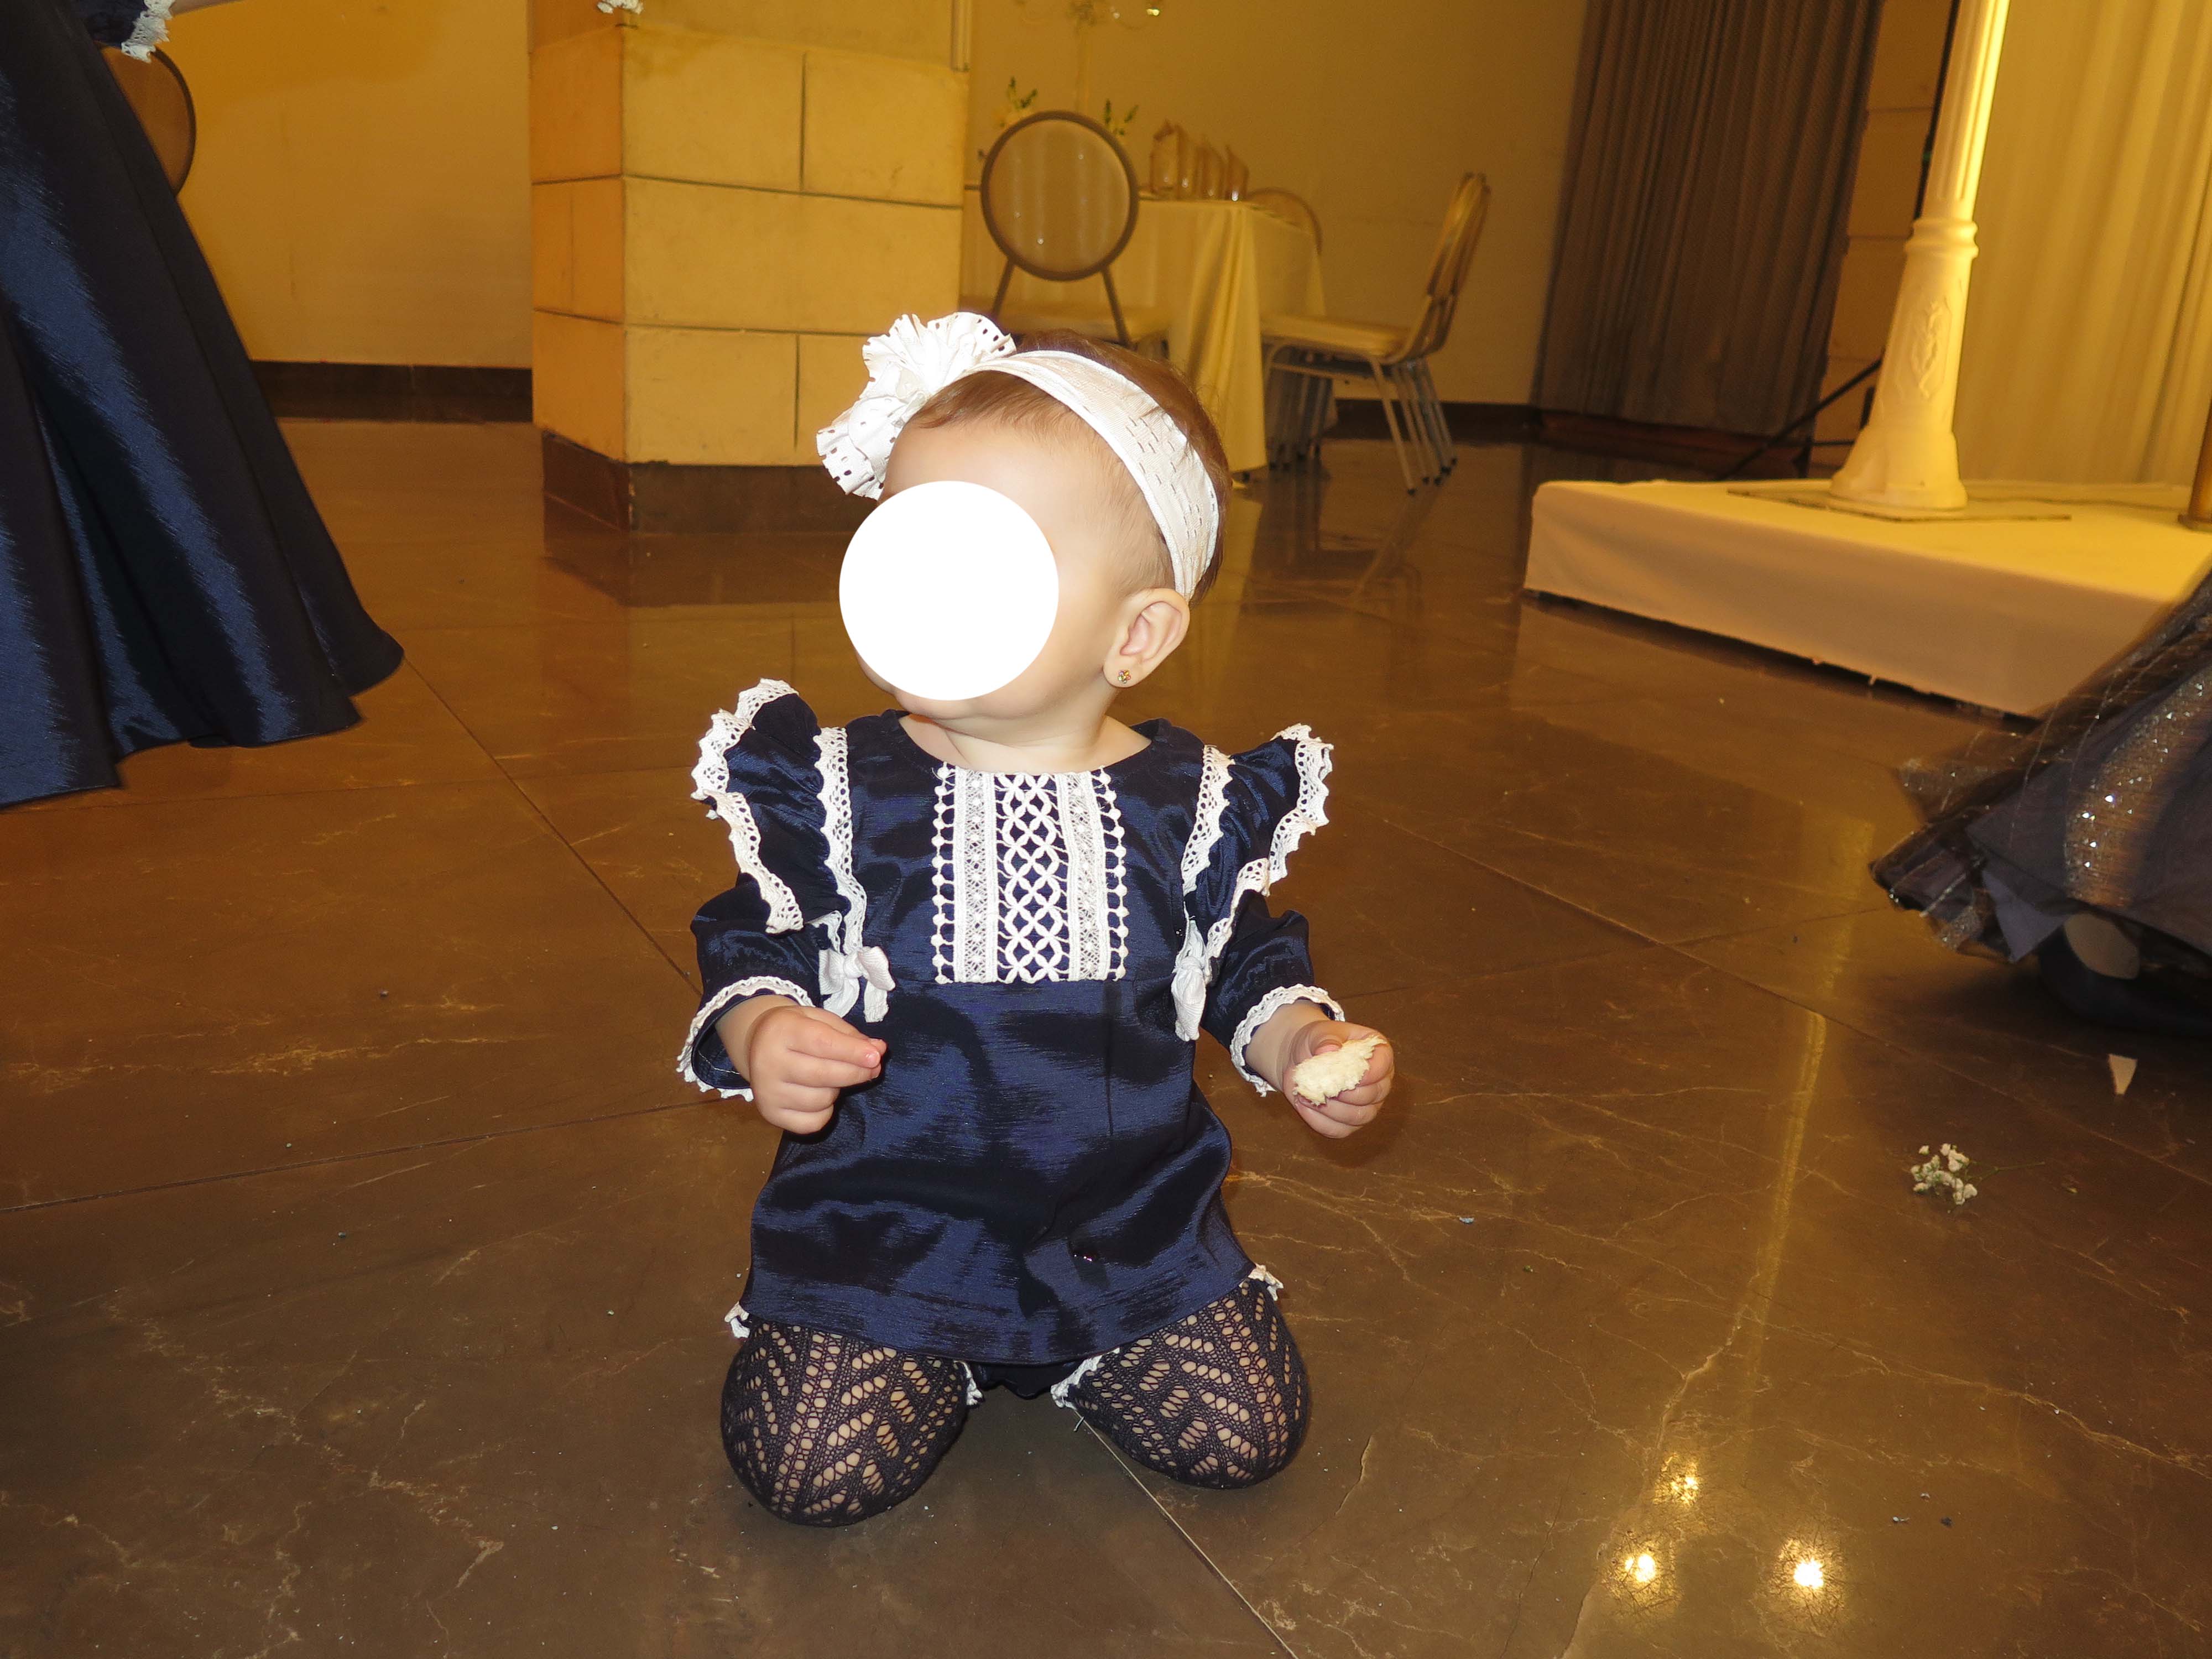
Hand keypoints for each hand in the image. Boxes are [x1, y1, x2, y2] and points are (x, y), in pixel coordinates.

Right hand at [716, 998, 883, 1134]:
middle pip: (823, 1075)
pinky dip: (825, 1112)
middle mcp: (768, 1063)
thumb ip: (850, 1035)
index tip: (876, 1056)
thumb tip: (878, 1051)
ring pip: (821, 1100)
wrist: (756, 1044)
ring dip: (837, 1090)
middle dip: (856, 1072)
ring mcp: (767, 1092)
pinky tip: (820, 1095)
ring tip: (830, 1077)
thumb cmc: (797, 1030)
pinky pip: (813, 1123)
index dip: (852, 1052)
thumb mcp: (820, 1020)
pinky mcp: (770, 1114)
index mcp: (781, 1030)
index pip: (822, 1044)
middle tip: (873, 1067)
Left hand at [1278, 1018, 1393, 1139]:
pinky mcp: (1348, 1122)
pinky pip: (1339, 1130)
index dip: (1369, 1073)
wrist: (1299, 1059)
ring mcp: (1366, 1105)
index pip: (1383, 1066)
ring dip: (1331, 1109)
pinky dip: (1319, 1121)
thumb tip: (1329, 1049)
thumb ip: (1325, 1038)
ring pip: (1359, 1117)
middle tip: (1322, 1085)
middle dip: (1346, 1093)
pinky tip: (1304, 1105)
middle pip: (1373, 1096)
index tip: (1346, 1072)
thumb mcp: (1318, 1032)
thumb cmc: (1315, 1042)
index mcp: (1378, 1053)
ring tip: (1307, 1094)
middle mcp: (1378, 1081)